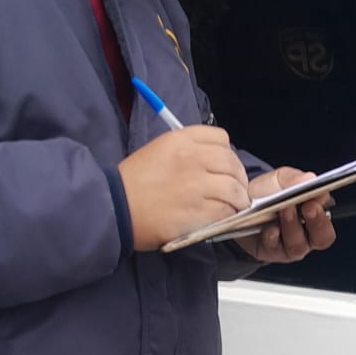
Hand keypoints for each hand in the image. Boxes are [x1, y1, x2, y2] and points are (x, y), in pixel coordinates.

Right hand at [118, 128, 249, 250]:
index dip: (227, 154)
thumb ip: (186, 150)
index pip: (221, 138)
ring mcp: (196, 185)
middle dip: (239, 178)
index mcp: (181, 139)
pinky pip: (225, 210)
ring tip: (235, 205)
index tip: (225, 166)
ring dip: (239, 198)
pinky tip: (223, 216)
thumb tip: (212, 162)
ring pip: (234, 188)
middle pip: (232, 163)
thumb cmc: (133, 181)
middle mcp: (192, 158)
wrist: (116, 206)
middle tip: (237, 189)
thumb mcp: (158, 150)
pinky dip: (229, 214)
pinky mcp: (197, 210)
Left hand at [236, 168, 336, 262]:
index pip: (329, 219)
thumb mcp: (280, 179)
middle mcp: (306, 236)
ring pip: (298, 245)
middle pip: (321, 238)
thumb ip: (294, 178)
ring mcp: (289, 247)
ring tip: (285, 210)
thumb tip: (310, 178)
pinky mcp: (270, 253)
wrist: (240, 206)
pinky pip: (274, 248)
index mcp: (315, 216)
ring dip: (292, 227)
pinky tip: (270, 228)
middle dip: (316, 222)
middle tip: (308, 207)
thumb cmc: (267, 194)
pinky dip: (272, 236)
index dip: (326, 211)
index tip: (319, 197)